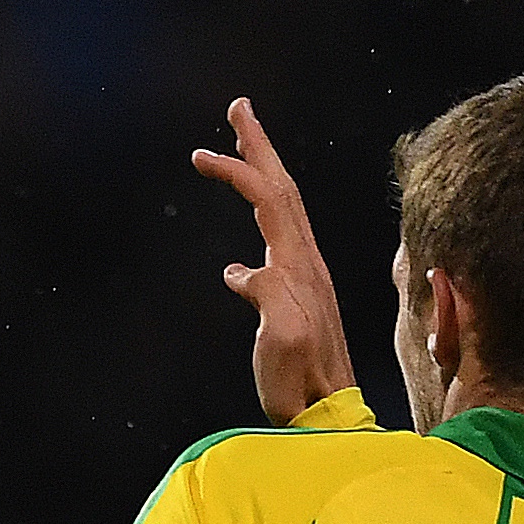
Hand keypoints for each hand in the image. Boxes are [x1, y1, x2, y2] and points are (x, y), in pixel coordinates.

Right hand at [191, 98, 357, 424]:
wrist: (324, 415)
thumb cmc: (299, 382)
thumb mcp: (283, 337)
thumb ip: (270, 296)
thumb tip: (244, 271)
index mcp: (299, 266)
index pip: (268, 199)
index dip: (236, 172)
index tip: (198, 155)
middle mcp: (307, 263)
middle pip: (283, 189)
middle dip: (260, 146)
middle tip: (240, 107)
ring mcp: (305, 279)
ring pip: (284, 211)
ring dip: (263, 173)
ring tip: (243, 147)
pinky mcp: (298, 298)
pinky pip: (278, 241)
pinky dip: (260, 218)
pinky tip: (244, 242)